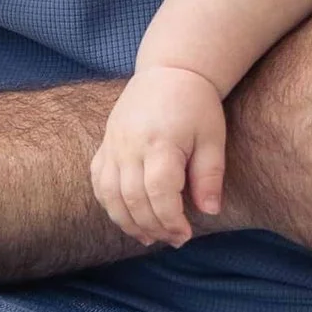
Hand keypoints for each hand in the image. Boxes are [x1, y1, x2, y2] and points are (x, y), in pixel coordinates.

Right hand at [92, 63, 229, 249]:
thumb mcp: (213, 137)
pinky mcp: (106, 144)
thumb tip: (209, 211)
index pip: (159, 192)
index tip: (186, 234)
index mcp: (160, 141)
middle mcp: (130, 145)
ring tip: (149, 237)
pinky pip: (99, 182)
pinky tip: (127, 217)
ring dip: (128, 222)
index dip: (170, 220)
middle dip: (153, 226)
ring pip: (110, 195)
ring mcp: (113, 144)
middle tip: (174, 239)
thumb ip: (210, 174)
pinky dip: (110, 204)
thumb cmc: (196, 105)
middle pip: (133, 198)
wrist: (170, 72)